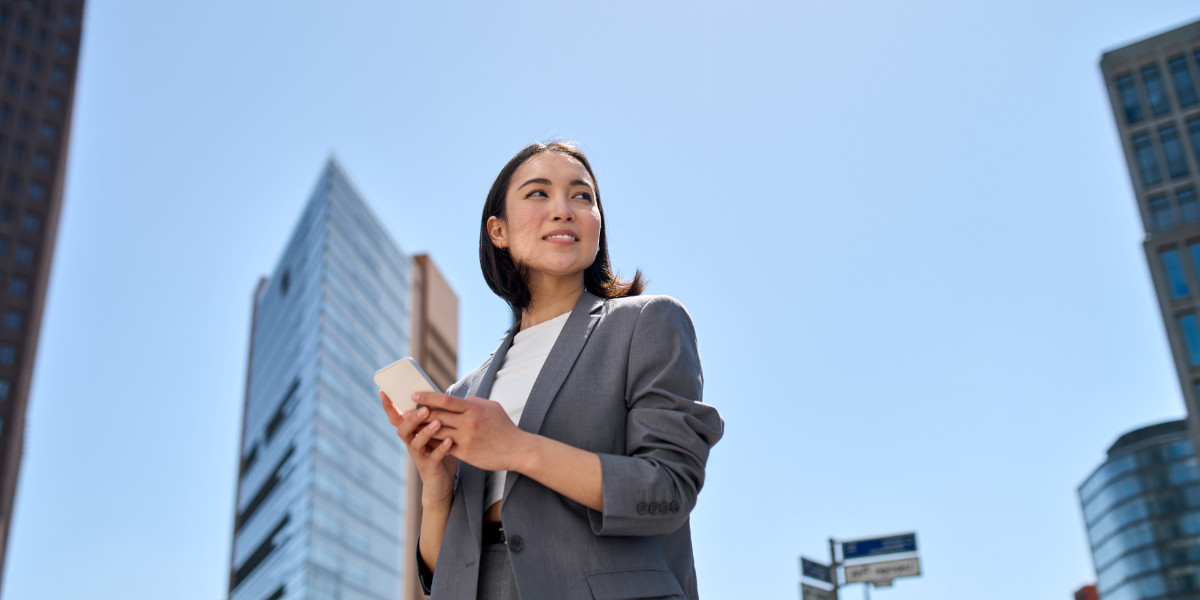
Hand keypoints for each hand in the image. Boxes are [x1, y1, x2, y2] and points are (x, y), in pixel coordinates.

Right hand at [380, 391, 456, 504]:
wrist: (441, 482)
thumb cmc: (437, 451)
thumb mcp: (433, 432)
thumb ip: (432, 417)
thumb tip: (435, 394)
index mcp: (411, 433)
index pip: (396, 418)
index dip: (388, 406)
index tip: (383, 392)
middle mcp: (411, 443)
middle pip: (403, 429)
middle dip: (412, 418)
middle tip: (424, 409)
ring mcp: (419, 456)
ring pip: (416, 444)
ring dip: (426, 432)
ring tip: (437, 423)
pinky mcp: (430, 467)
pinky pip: (434, 457)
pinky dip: (441, 449)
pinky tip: (449, 441)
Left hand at [413, 392, 528, 472]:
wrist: (518, 450)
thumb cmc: (505, 428)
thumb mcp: (492, 408)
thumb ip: (474, 402)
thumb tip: (461, 399)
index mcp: (474, 408)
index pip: (445, 400)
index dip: (427, 397)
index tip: (414, 395)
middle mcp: (468, 422)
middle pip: (437, 416)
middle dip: (420, 413)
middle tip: (406, 411)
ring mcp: (466, 439)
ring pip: (438, 432)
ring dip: (423, 429)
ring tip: (411, 426)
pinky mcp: (466, 453)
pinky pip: (444, 447)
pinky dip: (434, 443)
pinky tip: (425, 441)